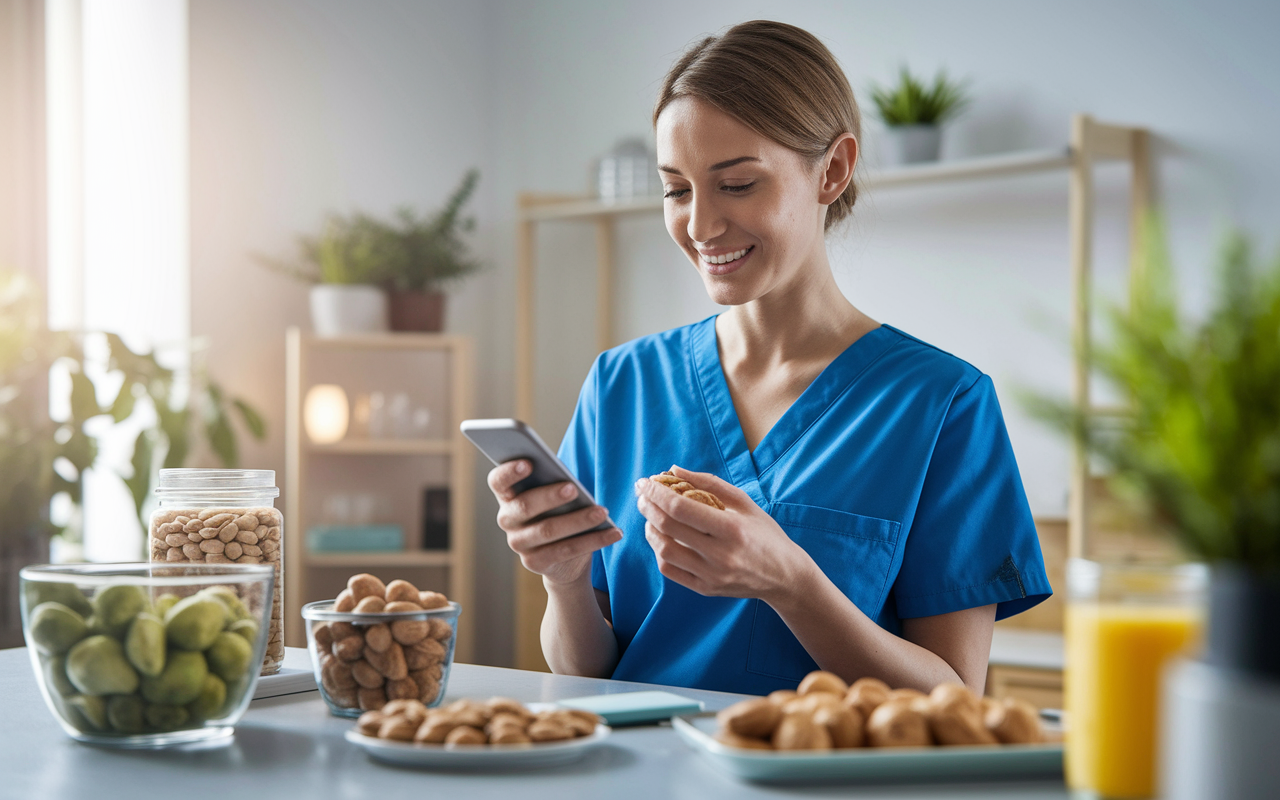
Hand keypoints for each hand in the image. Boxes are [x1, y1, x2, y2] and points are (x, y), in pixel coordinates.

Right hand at [488, 460, 620, 585]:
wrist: (563, 558)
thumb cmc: (560, 511)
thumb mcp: (556, 495)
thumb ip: (555, 484)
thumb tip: (569, 481)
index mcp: (508, 495)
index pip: (498, 481)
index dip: (509, 472)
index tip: (528, 463)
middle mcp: (507, 520)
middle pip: (524, 506)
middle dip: (550, 496)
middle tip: (573, 488)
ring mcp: (519, 543)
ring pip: (548, 530)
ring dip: (578, 520)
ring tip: (602, 512)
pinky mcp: (535, 563)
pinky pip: (566, 550)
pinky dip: (593, 540)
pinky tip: (614, 533)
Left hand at [633, 466, 811, 601]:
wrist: (784, 576)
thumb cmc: (765, 534)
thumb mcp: (745, 502)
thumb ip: (709, 483)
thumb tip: (674, 470)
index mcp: (732, 529)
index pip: (680, 508)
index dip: (656, 492)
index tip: (645, 482)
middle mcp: (720, 555)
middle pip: (668, 527)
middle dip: (648, 506)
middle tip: (642, 495)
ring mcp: (711, 575)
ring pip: (664, 550)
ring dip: (650, 528)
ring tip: (651, 516)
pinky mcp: (705, 589)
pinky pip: (670, 569)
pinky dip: (659, 550)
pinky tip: (662, 537)